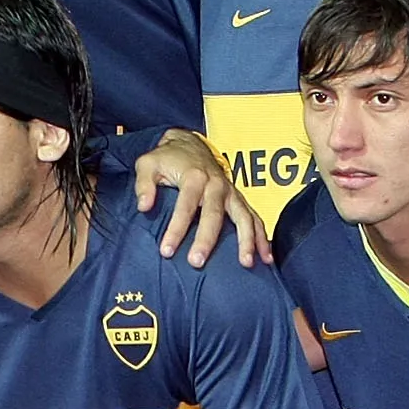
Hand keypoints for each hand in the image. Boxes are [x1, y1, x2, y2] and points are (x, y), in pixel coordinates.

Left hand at [139, 131, 263, 267]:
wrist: (190, 144)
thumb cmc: (167, 158)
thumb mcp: (147, 164)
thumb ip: (143, 184)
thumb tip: (144, 206)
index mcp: (194, 176)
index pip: (185, 206)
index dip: (176, 229)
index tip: (167, 250)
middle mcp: (216, 184)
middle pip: (215, 215)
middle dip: (207, 240)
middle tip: (197, 262)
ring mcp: (231, 192)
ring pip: (243, 217)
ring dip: (246, 240)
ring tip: (246, 263)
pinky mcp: (238, 199)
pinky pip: (254, 218)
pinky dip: (261, 237)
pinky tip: (265, 257)